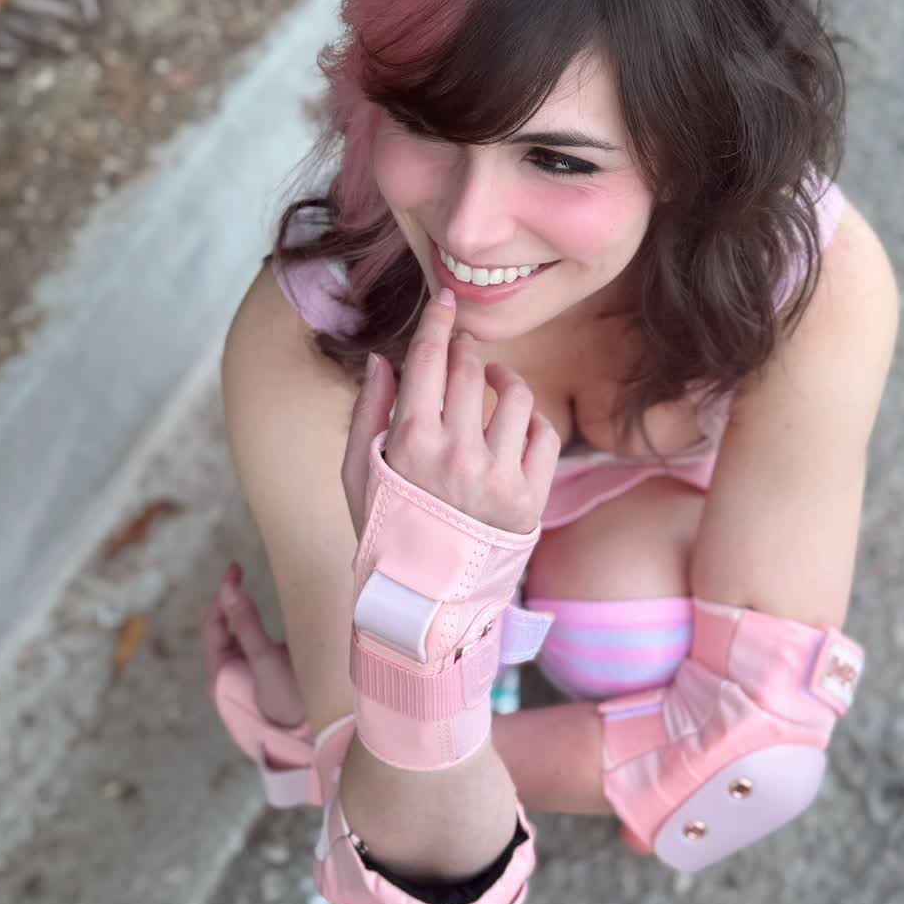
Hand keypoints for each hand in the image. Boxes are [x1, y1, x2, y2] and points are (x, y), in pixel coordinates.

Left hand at [200, 561, 305, 725]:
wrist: (312, 735)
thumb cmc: (288, 702)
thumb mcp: (267, 660)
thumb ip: (248, 625)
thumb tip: (229, 588)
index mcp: (218, 671)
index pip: (212, 624)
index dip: (221, 594)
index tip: (236, 568)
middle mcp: (226, 673)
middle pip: (220, 628)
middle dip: (228, 600)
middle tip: (240, 572)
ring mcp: (243, 674)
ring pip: (234, 635)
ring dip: (239, 611)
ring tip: (248, 586)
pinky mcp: (261, 675)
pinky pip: (250, 643)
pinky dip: (253, 624)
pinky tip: (265, 613)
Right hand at [340, 289, 561, 537]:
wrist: (426, 602)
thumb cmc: (386, 531)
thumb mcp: (359, 474)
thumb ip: (369, 412)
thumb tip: (382, 358)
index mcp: (410, 443)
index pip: (429, 360)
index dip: (439, 322)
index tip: (448, 301)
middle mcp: (457, 455)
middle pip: (472, 370)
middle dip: (467, 349)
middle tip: (464, 350)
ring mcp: (497, 477)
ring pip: (516, 396)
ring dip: (505, 379)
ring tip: (494, 384)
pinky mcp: (529, 499)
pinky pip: (544, 435)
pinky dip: (532, 422)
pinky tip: (514, 426)